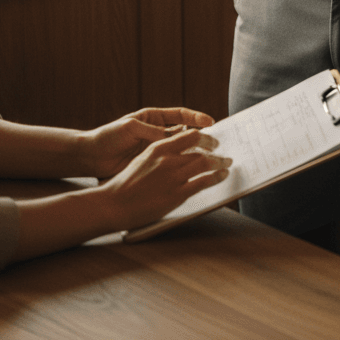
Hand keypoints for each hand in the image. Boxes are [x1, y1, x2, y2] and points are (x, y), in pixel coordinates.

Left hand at [84, 107, 218, 179]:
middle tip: (215, 141)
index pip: (181, 115)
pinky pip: (171, 163)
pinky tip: (191, 169)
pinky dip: (181, 165)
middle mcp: (158, 132)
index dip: (196, 117)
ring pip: (181, 149)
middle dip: (201, 135)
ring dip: (194, 152)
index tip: (210, 122)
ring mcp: (156, 148)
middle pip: (185, 132)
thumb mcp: (131, 128)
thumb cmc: (108, 136)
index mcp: (154, 118)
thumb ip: (152, 132)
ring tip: (208, 156)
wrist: (91, 157)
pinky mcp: (152, 164)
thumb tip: (173, 137)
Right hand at [99, 127, 231, 232]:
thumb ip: (162, 152)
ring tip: (227, 164)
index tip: (213, 140)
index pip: (190, 135)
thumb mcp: (143, 158)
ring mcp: (172, 177)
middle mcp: (168, 159)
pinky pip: (202, 182)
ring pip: (205, 164)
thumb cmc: (126, 183)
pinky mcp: (176, 195)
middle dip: (217, 151)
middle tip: (224, 154)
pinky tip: (221, 177)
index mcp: (159, 148)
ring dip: (220, 164)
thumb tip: (182, 149)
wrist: (113, 204)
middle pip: (201, 150)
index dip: (205, 137)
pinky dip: (215, 178)